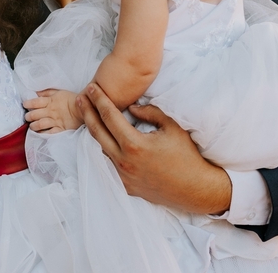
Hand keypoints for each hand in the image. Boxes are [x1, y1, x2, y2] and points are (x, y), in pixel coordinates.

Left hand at [24, 89, 81, 132]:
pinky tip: (39, 134)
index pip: (35, 102)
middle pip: (35, 114)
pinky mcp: (60, 129)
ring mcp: (55, 121)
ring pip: (40, 124)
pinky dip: (42, 134)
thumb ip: (47, 93)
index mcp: (50, 101)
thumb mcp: (59, 92)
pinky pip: (49, 133)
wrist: (84, 108)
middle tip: (27, 117)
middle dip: (28, 116)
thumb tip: (36, 93)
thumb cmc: (72, 99)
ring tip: (31, 126)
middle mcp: (51, 111)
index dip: (28, 104)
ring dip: (33, 126)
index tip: (24, 105)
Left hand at [76, 83, 231, 214]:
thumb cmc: (187, 156)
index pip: (109, 117)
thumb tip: (131, 107)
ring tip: (86, 114)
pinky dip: (100, 149)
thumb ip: (150, 113)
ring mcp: (122, 176)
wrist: (196, 189)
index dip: (99, 100)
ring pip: (98, 149)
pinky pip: (106, 164)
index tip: (91, 88)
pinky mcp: (125, 186)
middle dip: (87, 112)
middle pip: (96, 132)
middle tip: (81, 97)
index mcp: (135, 145)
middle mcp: (124, 162)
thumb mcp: (172, 127)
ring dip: (91, 130)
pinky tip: (98, 139)